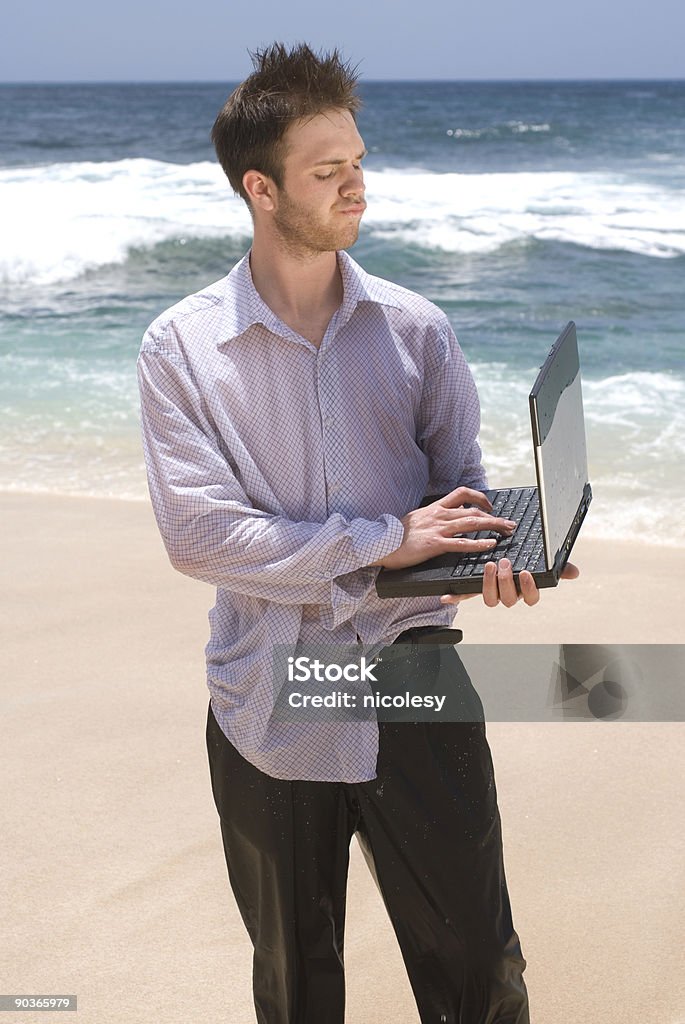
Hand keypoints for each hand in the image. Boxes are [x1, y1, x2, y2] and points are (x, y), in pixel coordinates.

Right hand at [371, 487, 517, 570]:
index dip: (480, 498)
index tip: (490, 506)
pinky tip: (491, 545)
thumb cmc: (397, 534)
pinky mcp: (435, 544)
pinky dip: (479, 544)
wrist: (382, 542)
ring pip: (472, 523)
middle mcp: (439, 515)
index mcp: (436, 508)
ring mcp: (438, 529)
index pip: (462, 493)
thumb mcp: (418, 517)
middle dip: (495, 516)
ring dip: (493, 526)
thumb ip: (435, 515)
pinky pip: (461, 543)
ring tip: (507, 531)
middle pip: (474, 510)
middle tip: (509, 523)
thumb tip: (449, 513)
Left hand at [440, 560, 579, 608]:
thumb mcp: (540, 560)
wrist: (502, 554)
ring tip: (488, 566)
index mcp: (525, 589)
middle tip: (503, 563)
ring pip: (490, 599)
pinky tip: (447, 595)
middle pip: (508, 598)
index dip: (528, 588)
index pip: (531, 598)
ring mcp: (491, 592)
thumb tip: (574, 572)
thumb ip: (557, 567)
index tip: (525, 573)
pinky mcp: (474, 588)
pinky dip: (456, 596)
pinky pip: (465, 595)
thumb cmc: (525, 559)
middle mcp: (509, 594)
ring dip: (488, 584)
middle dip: (505, 581)